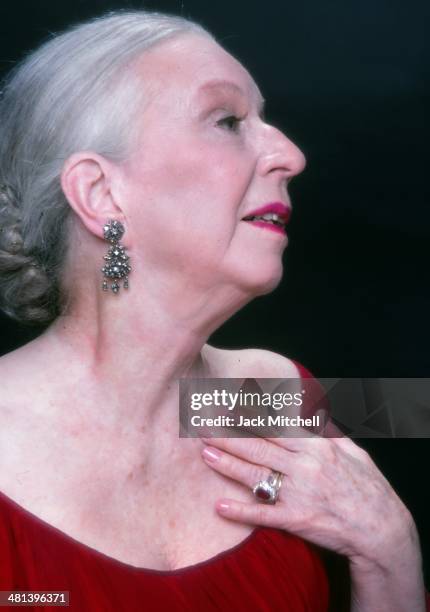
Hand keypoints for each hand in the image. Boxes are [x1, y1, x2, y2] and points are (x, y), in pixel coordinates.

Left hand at [200, 432, 415, 566]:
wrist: (381, 528)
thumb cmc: (367, 487)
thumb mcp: (352, 451)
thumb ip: (328, 432)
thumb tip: (312, 413)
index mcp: (317, 447)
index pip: (276, 427)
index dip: (250, 417)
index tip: (229, 406)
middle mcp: (305, 466)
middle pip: (259, 447)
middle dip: (229, 435)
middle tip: (204, 425)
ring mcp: (299, 493)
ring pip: (257, 475)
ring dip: (228, 465)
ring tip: (205, 454)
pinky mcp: (297, 520)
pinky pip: (264, 515)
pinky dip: (242, 511)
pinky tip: (219, 507)